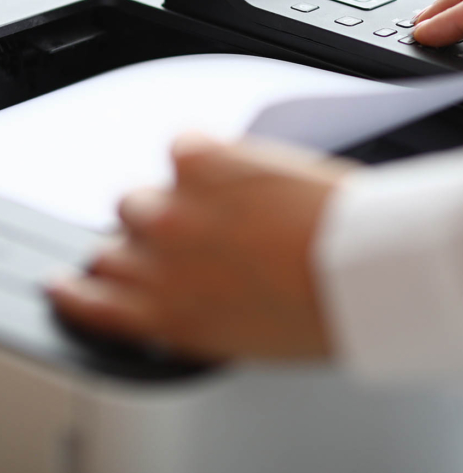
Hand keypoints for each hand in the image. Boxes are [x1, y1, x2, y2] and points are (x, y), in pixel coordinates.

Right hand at [48, 134, 354, 361]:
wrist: (364, 268)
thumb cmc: (327, 312)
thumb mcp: (251, 339)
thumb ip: (203, 316)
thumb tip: (201, 298)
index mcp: (168, 319)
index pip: (91, 303)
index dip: (82, 289)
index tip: (75, 282)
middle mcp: (158, 264)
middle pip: (113, 243)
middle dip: (144, 242)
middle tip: (188, 237)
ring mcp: (174, 210)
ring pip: (138, 197)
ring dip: (170, 198)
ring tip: (221, 201)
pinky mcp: (202, 161)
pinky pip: (183, 146)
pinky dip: (209, 154)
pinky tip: (244, 168)